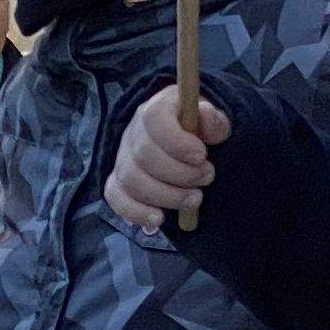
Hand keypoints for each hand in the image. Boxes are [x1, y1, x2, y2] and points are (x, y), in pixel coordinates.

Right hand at [109, 87, 227, 230]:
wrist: (186, 147)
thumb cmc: (200, 134)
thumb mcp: (213, 123)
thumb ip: (214, 121)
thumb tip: (206, 113)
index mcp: (156, 109)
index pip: (154, 119)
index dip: (177, 141)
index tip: (201, 155)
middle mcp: (134, 132)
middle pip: (144, 155)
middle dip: (180, 173)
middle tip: (208, 177)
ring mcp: (123, 158)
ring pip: (132, 180)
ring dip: (166, 196)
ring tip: (195, 199)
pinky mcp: (118, 181)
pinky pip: (115, 197)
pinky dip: (135, 212)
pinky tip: (158, 219)